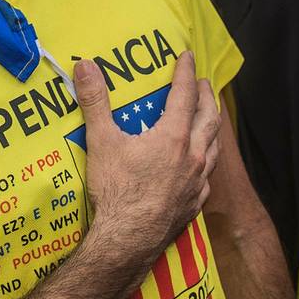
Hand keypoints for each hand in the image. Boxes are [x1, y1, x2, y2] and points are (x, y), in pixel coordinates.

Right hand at [73, 50, 220, 271]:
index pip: (185, 95)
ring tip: (208, 119)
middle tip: (205, 84)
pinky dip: (205, 161)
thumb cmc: (116, 191)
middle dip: (208, 97)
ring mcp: (196, 183)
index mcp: (173, 137)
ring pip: (213, 148)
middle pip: (209, 119)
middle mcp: (192, 157)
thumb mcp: (101, 141)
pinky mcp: (194, 205)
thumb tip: (85, 66)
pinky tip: (199, 165)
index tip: (188, 56)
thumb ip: (95, 102)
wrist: (127, 241)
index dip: (187, 73)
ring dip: (212, 128)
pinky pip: (207, 177)